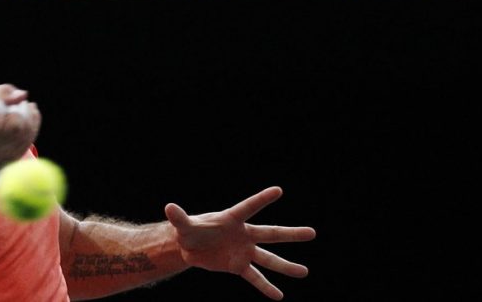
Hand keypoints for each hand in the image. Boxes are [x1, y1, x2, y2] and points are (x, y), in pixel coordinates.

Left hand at [164, 186, 315, 299]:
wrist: (190, 246)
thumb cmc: (189, 229)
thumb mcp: (184, 225)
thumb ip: (180, 217)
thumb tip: (169, 207)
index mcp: (232, 219)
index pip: (249, 207)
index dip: (262, 199)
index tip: (278, 190)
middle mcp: (244, 234)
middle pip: (271, 233)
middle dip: (291, 234)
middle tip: (312, 233)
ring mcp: (244, 251)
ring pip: (268, 259)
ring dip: (286, 266)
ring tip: (304, 272)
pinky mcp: (239, 266)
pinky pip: (255, 277)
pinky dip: (266, 287)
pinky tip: (279, 296)